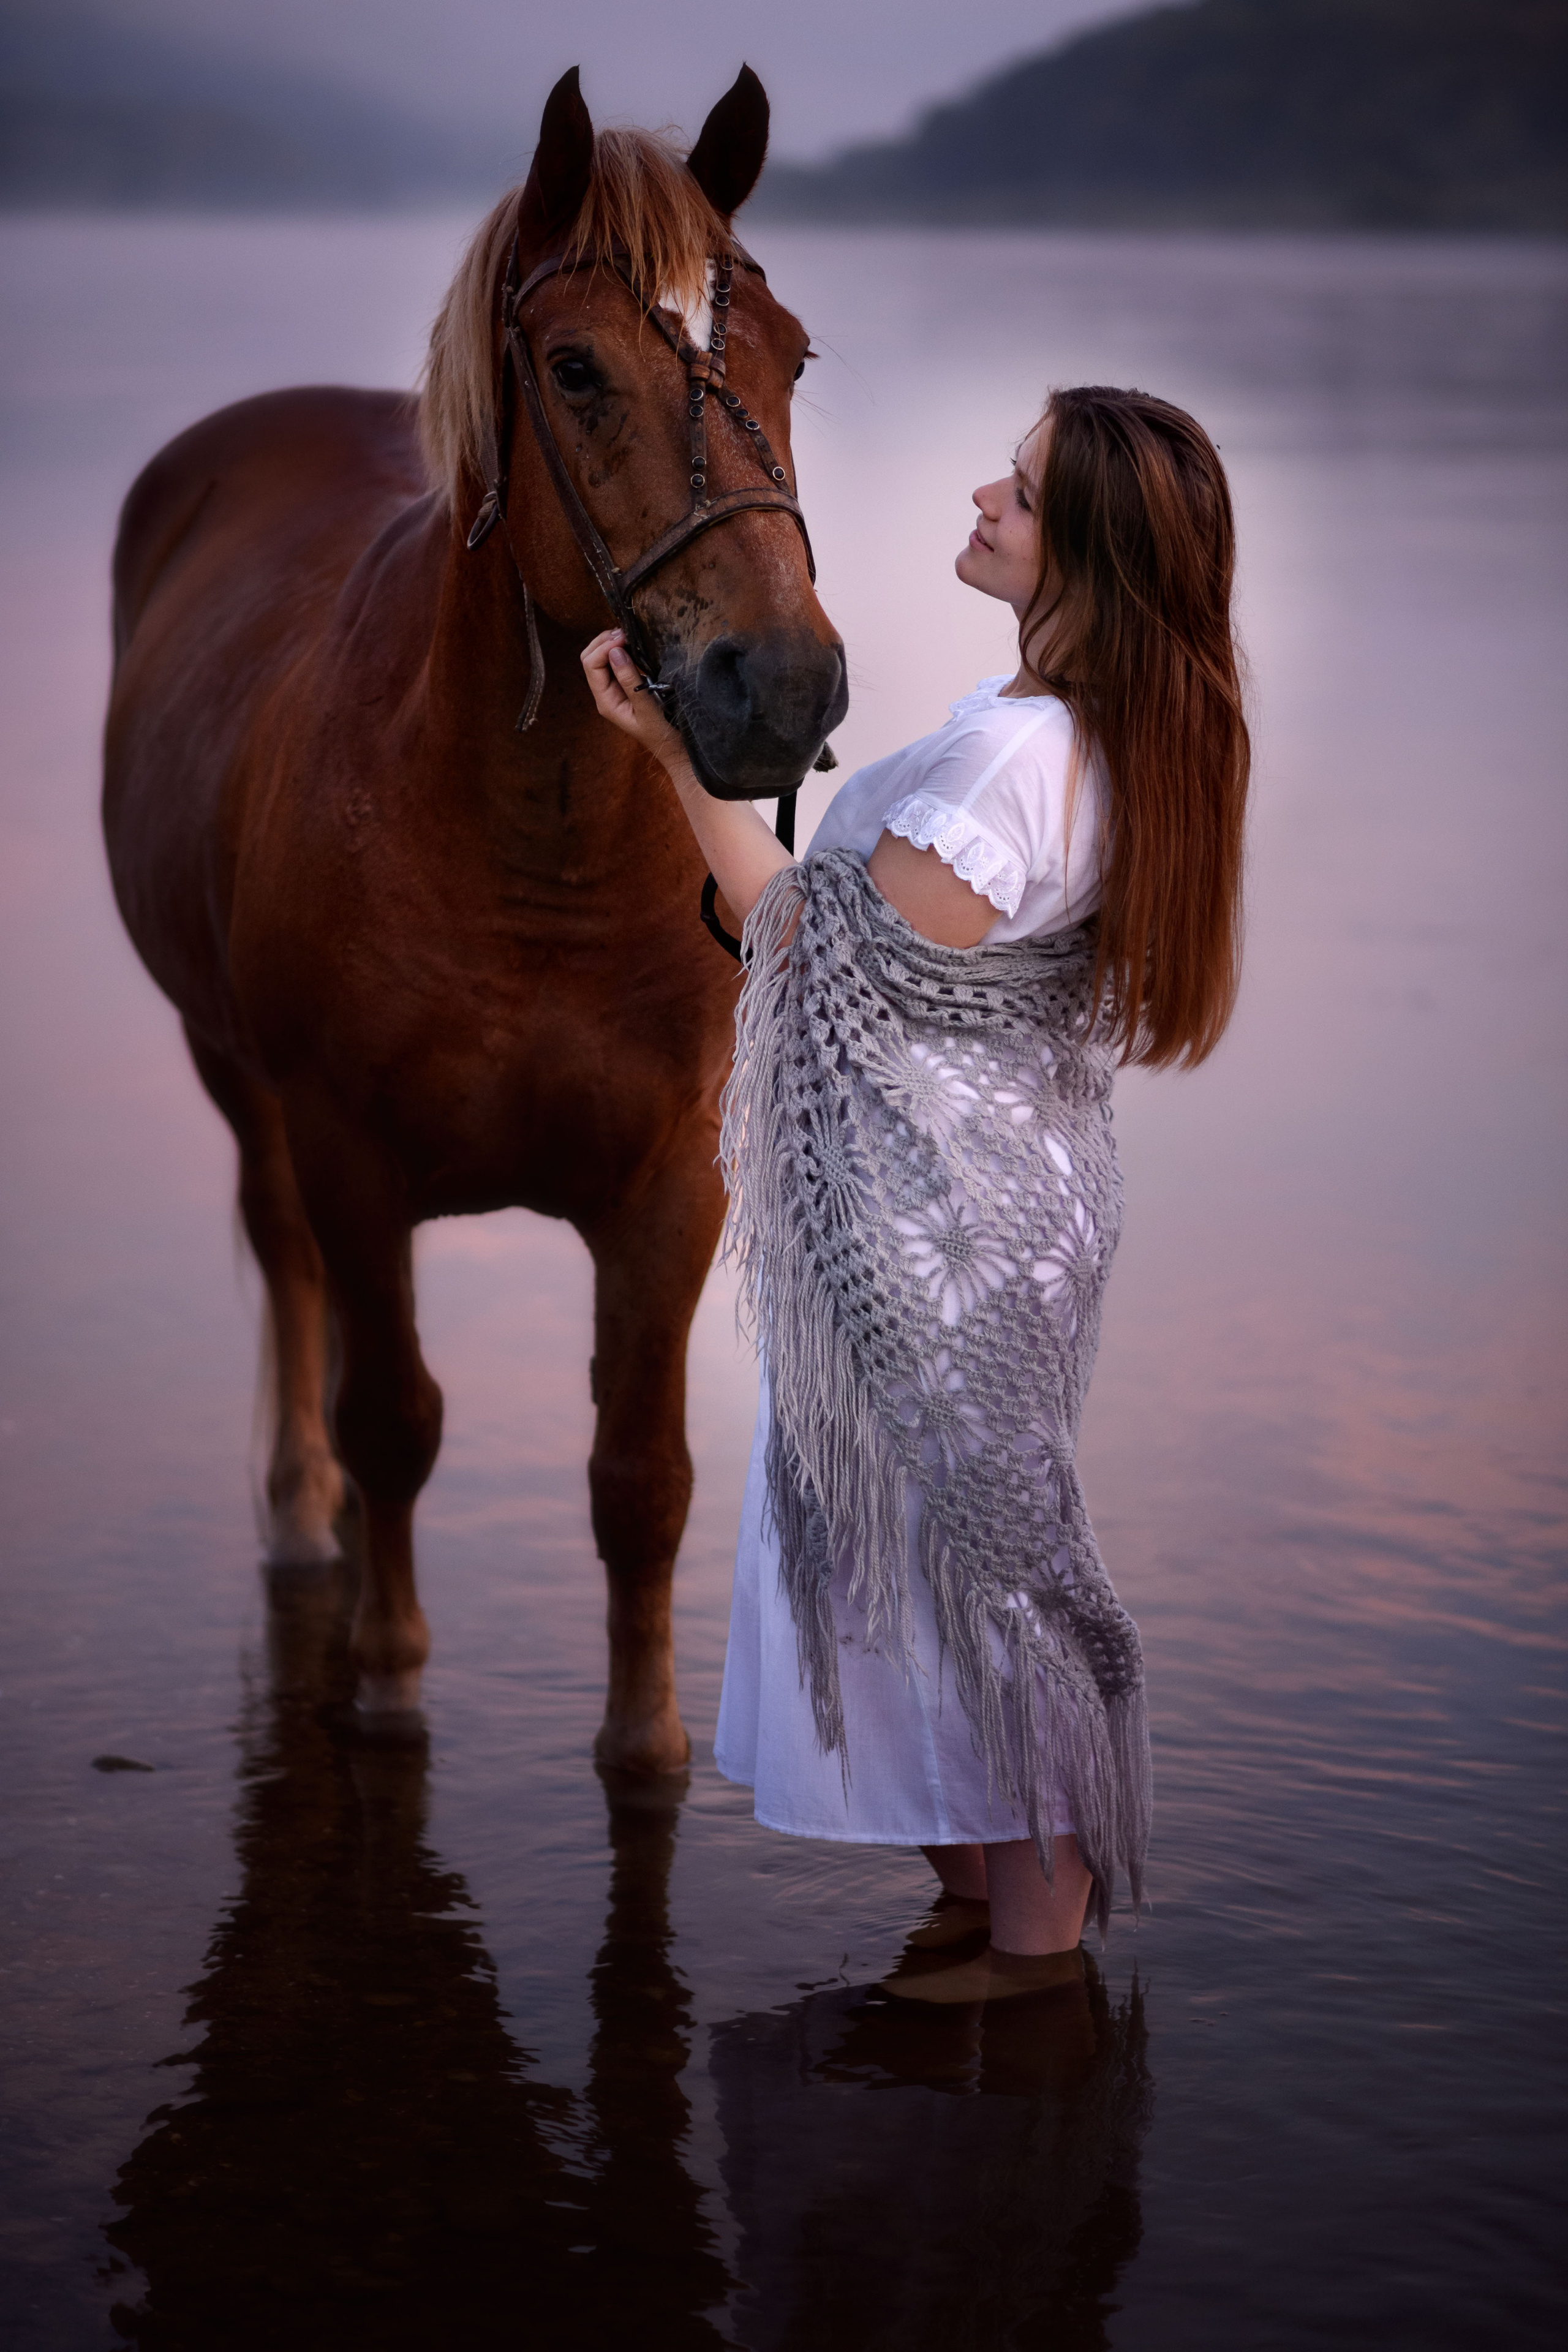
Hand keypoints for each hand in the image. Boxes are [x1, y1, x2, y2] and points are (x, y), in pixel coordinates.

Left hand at [580, 629, 687, 769]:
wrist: (676, 749)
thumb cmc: (664, 733)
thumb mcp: (648, 709)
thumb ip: (630, 681)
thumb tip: (615, 651)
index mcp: (606, 701)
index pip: (591, 665)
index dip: (605, 647)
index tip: (626, 638)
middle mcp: (606, 694)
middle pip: (591, 658)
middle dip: (604, 641)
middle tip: (626, 632)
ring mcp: (615, 689)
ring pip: (601, 658)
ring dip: (612, 643)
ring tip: (630, 635)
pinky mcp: (627, 685)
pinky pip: (616, 662)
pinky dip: (621, 649)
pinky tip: (634, 644)